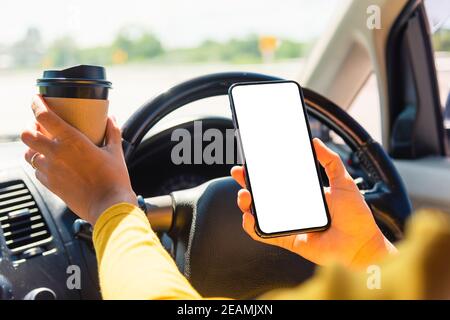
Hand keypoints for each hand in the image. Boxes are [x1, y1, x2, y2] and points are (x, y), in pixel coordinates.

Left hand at [21, 95, 136, 224]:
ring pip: (28, 153)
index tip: (37, 99)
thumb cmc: (113, 180)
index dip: (36, 104)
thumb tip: (111, 119)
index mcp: (71, 140)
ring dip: (33, 147)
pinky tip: (53, 163)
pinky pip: (36, 170)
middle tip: (41, 126)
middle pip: (27, 134)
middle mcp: (56, 153)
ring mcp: (50, 170)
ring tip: (45, 145)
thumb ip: (112, 132)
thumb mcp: (115, 151)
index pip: (43, 116)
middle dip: (30, 127)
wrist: (108, 206)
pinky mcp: (49, 184)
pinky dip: (40, 164)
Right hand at [231, 138, 395, 268]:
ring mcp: (288, 223)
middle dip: (247, 183)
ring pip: (259, 213)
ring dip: (247, 203)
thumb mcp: (344, 182)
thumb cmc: (356, 217)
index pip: (278, 179)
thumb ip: (330, 161)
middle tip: (240, 173)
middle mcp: (293, 207)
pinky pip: (264, 234)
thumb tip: (315, 141)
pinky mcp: (287, 239)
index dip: (262, 170)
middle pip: (263, 194)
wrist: (361, 246)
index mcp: (303, 193)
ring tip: (245, 195)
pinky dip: (252, 227)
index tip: (252, 160)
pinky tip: (249, 217)